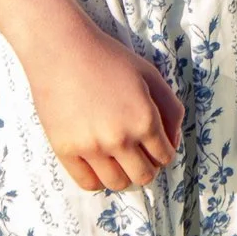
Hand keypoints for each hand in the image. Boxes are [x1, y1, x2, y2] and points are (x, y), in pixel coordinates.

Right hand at [24, 22, 183, 191]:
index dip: (164, 153)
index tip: (157, 147)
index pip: (164, 156)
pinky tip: (100, 164)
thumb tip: (173, 141)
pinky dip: (99, 179)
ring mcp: (91, 148)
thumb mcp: (151, 76)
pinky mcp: (66, 151)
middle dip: (148, 167)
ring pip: (117, 183)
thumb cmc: (110, 59)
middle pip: (143, 176)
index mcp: (144, 120)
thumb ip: (171, 109)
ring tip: (120, 160)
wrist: (63, 52)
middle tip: (140, 155)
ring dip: (124, 175)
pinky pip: (88, 183)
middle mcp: (120, 139)